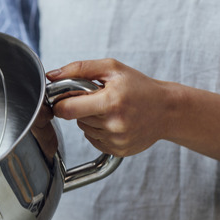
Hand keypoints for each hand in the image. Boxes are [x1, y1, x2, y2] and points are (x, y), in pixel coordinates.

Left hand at [46, 58, 219, 173]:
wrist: (167, 110)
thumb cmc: (139, 86)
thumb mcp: (112, 68)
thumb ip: (79, 69)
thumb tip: (51, 75)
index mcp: (111, 102)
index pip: (68, 109)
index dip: (61, 103)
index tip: (65, 98)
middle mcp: (114, 124)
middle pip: (76, 118)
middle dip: (80, 107)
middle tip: (97, 98)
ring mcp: (117, 140)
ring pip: (84, 129)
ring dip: (90, 119)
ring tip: (109, 109)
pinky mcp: (118, 151)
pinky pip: (94, 140)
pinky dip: (98, 130)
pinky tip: (113, 121)